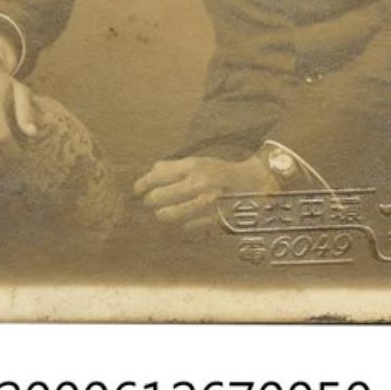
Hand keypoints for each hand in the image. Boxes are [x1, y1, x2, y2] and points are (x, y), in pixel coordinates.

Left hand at [133, 154, 279, 231]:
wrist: (254, 183)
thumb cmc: (220, 173)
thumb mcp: (199, 162)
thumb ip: (174, 166)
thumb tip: (151, 171)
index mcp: (193, 166)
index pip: (157, 176)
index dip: (141, 185)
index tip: (136, 191)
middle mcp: (199, 183)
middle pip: (158, 196)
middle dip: (150, 201)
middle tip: (149, 202)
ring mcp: (207, 203)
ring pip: (169, 214)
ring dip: (163, 214)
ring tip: (162, 213)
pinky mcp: (214, 220)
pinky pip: (188, 227)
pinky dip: (184, 225)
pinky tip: (185, 222)